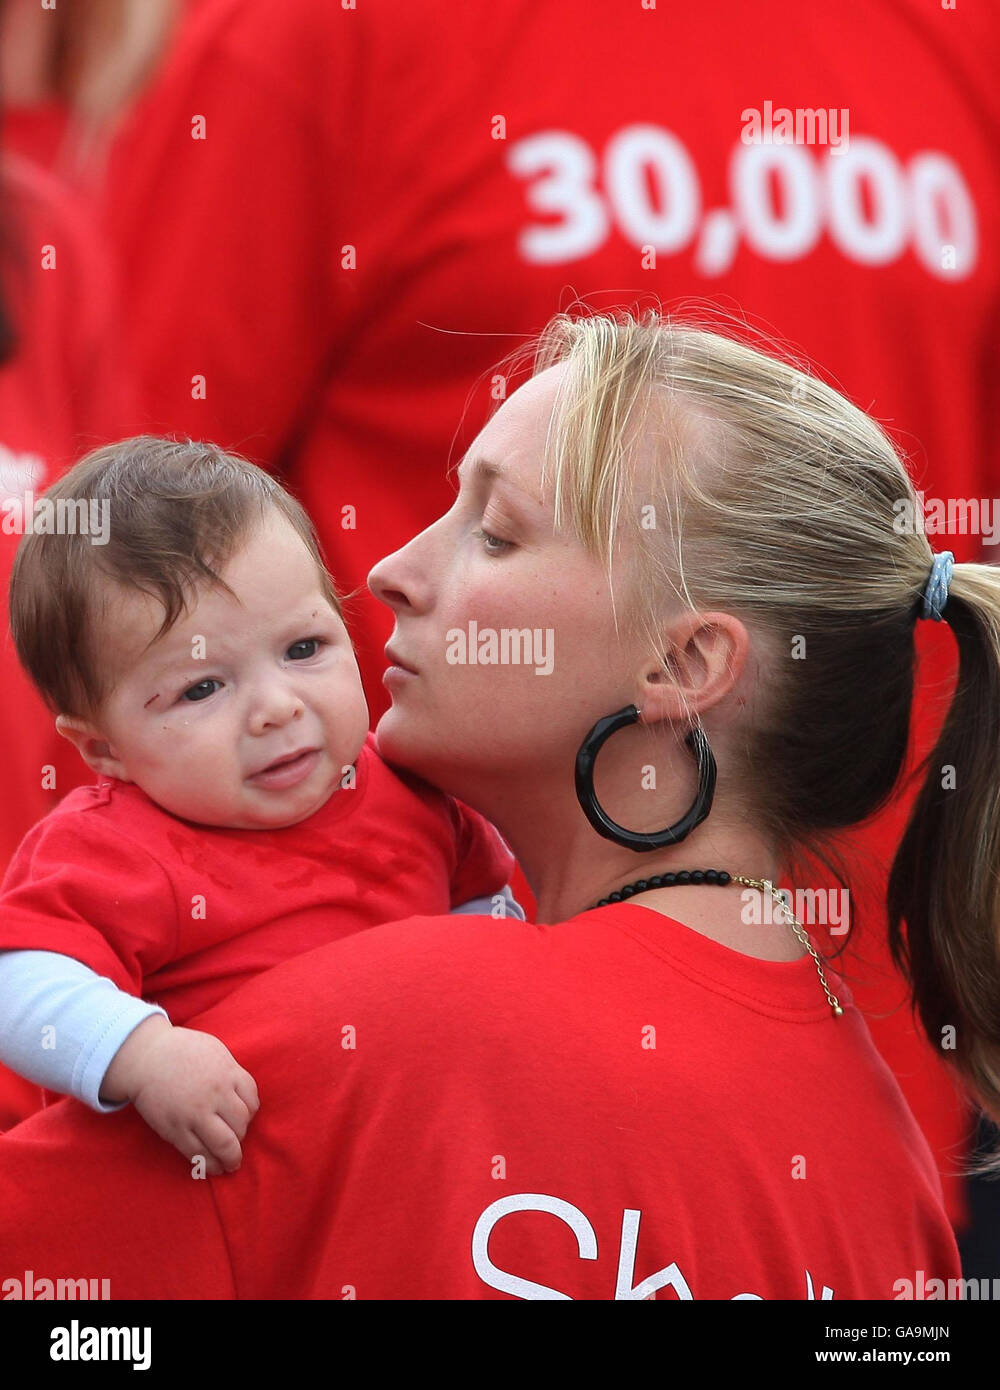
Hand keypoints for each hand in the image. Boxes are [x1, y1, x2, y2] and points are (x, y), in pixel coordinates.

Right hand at [100, 1015, 259, 1174]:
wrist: (146, 1057)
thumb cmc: (181, 1051)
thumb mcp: (215, 1052)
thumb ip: (231, 1073)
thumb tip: (242, 1096)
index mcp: (227, 1074)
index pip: (252, 1102)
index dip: (250, 1114)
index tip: (244, 1118)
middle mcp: (215, 1095)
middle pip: (241, 1126)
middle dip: (241, 1138)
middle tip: (237, 1144)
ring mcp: (195, 1114)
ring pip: (224, 1144)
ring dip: (231, 1157)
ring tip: (230, 1163)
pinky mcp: (176, 1130)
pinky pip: (198, 1153)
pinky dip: (210, 1164)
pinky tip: (214, 1167)